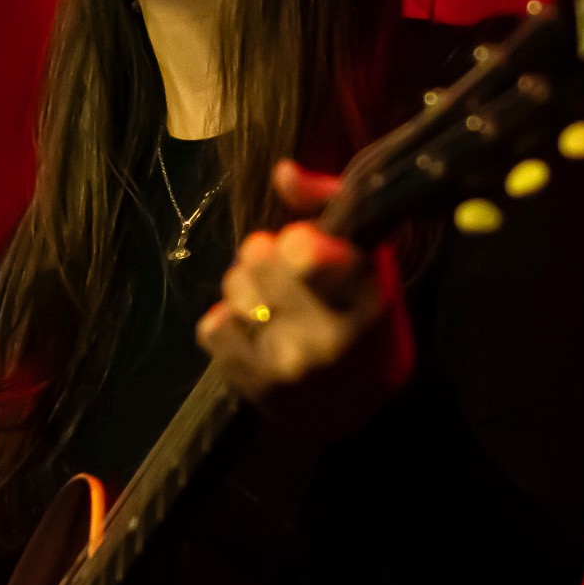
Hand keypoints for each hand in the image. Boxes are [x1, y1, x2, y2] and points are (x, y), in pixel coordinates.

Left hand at [196, 159, 413, 442]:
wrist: (371, 412)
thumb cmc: (370, 321)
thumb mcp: (369, 260)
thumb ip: (327, 206)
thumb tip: (282, 172)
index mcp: (362, 294)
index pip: (301, 247)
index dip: (297, 240)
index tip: (307, 251)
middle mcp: (324, 331)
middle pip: (257, 255)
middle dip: (268, 256)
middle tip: (287, 277)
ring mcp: (287, 362)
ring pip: (234, 288)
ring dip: (247, 289)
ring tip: (272, 304)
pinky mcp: (255, 385)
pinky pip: (212, 326)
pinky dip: (228, 323)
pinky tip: (254, 331)